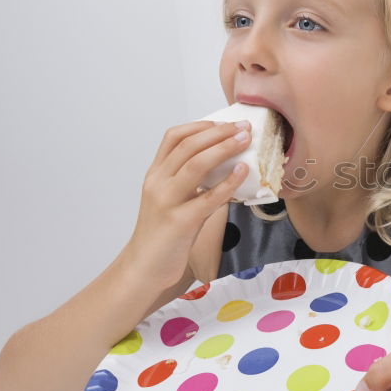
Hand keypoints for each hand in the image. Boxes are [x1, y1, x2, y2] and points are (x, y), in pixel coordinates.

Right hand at [123, 119, 251, 288]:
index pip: (174, 137)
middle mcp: (158, 183)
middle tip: (243, 127)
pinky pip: (209, 197)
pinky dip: (228, 182)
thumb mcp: (172, 200)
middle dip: (218, 132)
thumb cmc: (163, 235)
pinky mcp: (181, 222)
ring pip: (196, 165)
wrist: (144, 268)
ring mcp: (168, 201)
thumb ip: (191, 183)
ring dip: (224, 148)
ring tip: (245, 140)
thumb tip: (226, 165)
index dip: (200, 125)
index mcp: (155, 175)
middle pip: (188, 146)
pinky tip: (243, 172)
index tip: (223, 123)